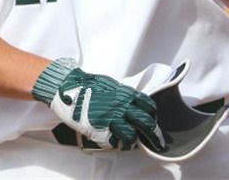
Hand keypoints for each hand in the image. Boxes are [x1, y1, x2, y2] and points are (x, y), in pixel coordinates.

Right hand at [32, 59, 162, 150]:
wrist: (71, 86)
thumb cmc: (90, 85)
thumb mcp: (113, 85)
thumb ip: (125, 96)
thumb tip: (134, 104)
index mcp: (126, 94)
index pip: (149, 106)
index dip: (153, 115)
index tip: (153, 119)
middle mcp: (122, 106)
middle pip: (146, 123)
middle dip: (154, 134)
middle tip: (157, 141)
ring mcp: (111, 118)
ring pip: (131, 135)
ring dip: (133, 142)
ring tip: (131, 144)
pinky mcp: (98, 129)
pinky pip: (112, 142)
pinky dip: (114, 144)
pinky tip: (114, 143)